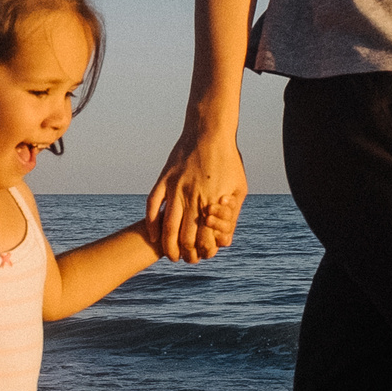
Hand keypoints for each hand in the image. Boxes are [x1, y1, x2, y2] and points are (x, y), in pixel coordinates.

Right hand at [145, 129, 246, 262]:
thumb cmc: (229, 160)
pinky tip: (153, 235)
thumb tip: (226, 240)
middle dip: (185, 254)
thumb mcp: (239, 188)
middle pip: (185, 237)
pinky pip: (152, 205)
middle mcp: (193, 197)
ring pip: (167, 225)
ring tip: (169, 255)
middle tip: (184, 259)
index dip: (202, 251)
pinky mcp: (164, 178)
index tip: (201, 256)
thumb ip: (233, 215)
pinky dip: (152, 223)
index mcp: (213, 201)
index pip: (205, 238)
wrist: (211, 131)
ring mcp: (175, 187)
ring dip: (167, 245)